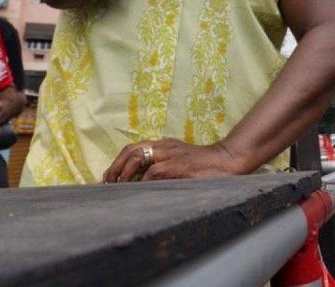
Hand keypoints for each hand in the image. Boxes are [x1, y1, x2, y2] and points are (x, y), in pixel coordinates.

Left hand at [100, 138, 248, 182]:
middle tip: (106, 182)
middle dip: (115, 166)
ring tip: (116, 186)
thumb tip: (144, 182)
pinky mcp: (178, 165)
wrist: (229, 159)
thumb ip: (165, 168)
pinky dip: (142, 180)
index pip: (135, 148)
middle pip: (132, 150)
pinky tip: (136, 190)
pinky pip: (154, 171)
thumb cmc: (206, 165)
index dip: (118, 162)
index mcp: (165, 145)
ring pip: (139, 157)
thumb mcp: (182, 162)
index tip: (108, 177)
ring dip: (124, 172)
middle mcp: (165, 146)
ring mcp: (171, 154)